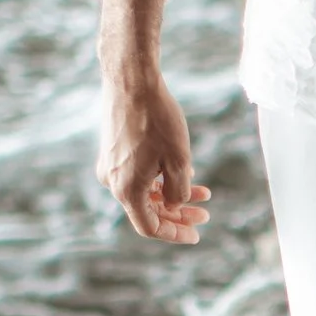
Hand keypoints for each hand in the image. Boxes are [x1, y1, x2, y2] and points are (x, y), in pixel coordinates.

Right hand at [97, 66, 210, 243]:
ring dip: (173, 194)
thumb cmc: (157, 119)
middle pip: (148, 210)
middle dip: (179, 214)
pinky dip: (160, 177)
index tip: (196, 234)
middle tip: (205, 214)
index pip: (150, 227)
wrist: (132, 80)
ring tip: (204, 192)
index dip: (174, 234)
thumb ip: (178, 191)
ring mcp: (110, 165)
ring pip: (145, 191)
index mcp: (126, 190)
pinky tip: (186, 171)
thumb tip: (174, 203)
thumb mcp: (179, 161)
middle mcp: (113, 181)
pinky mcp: (112, 150)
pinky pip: (138, 174)